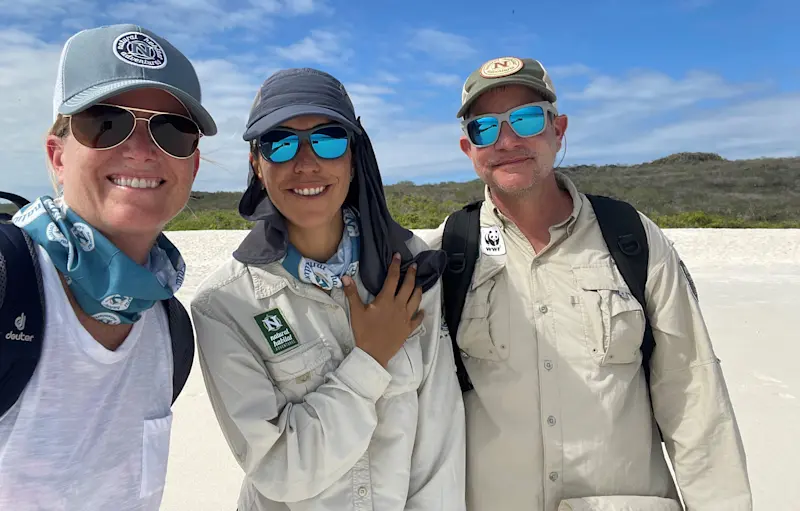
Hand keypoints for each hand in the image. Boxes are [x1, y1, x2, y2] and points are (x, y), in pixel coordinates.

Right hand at [343, 253, 424, 367]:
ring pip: (416, 300)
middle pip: (408, 287)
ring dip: (418, 290)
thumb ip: (352, 293)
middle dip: (411, 275)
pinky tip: (422, 311)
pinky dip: (421, 314)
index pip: (393, 278)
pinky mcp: (408, 328)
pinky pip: (418, 319)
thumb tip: (345, 277)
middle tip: (414, 266)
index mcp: (386, 300)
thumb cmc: (364, 332)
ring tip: (419, 284)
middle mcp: (399, 306)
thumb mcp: (356, 312)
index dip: (395, 266)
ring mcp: (405, 317)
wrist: (373, 353)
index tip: (398, 256)